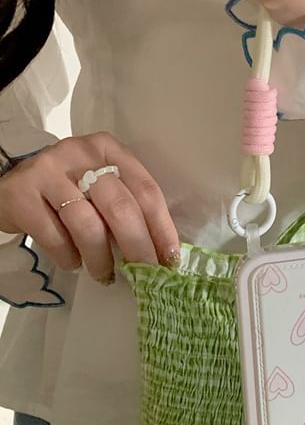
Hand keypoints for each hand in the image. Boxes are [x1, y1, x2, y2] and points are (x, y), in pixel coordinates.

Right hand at [0, 133, 179, 284]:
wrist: (9, 183)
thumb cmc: (67, 189)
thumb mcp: (98, 184)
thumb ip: (125, 204)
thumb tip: (158, 251)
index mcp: (109, 149)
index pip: (146, 189)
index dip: (162, 227)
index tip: (170, 259)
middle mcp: (80, 154)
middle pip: (120, 207)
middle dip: (138, 247)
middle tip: (145, 275)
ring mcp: (48, 172)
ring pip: (87, 224)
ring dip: (101, 258)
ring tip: (104, 275)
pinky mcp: (21, 195)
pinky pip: (54, 237)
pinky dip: (69, 257)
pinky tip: (73, 262)